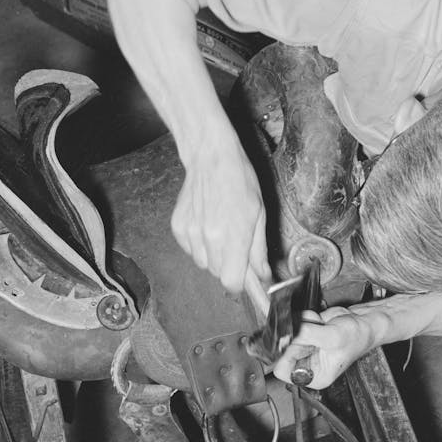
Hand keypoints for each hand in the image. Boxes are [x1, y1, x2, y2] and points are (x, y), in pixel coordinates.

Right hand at [171, 135, 270, 294]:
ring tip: (220, 230)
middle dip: (229, 266)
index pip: (232, 283)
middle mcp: (209, 239)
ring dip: (213, 256)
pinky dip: (199, 245)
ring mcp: (190, 234)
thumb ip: (258, 250)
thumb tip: (263, 276)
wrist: (211, 158)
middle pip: (218, 274)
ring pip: (203, 264)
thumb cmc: (240, 182)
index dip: (240, 283)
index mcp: (234, 238)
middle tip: (235, 244)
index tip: (245, 276)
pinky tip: (206, 224)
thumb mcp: (259, 215)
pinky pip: (190, 251)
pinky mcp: (178, 228)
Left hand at [273, 307, 377, 389]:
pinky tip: (321, 320)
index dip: (285, 354)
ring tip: (321, 325)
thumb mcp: (333, 338)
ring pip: (288, 334)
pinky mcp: (306, 333)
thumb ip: (308, 335)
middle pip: (283, 350)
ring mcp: (305, 348)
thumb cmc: (358, 337)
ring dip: (303, 324)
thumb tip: (287, 333)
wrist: (365, 322)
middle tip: (313, 330)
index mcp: (313, 377)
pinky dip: (306, 317)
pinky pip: (295, 323)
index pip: (282, 370)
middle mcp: (307, 364)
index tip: (293, 340)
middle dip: (298, 336)